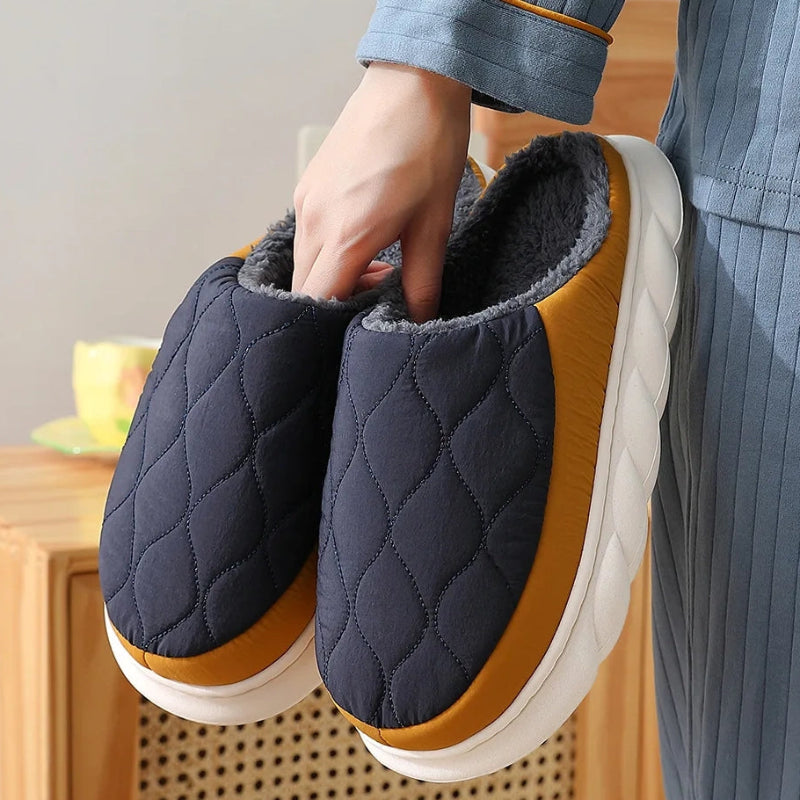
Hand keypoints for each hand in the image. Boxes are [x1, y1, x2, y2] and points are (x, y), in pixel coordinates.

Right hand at [292, 62, 471, 321]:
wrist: (413, 83)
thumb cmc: (427, 149)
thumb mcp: (434, 225)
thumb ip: (423, 282)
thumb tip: (420, 321)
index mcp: (344, 236)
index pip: (317, 303)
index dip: (334, 326)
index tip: (361, 330)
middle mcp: (313, 221)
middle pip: (306, 289)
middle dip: (338, 304)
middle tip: (381, 298)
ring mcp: (306, 201)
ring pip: (306, 264)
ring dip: (336, 278)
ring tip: (382, 266)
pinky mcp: (308, 186)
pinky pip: (308, 237)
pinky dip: (330, 252)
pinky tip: (367, 241)